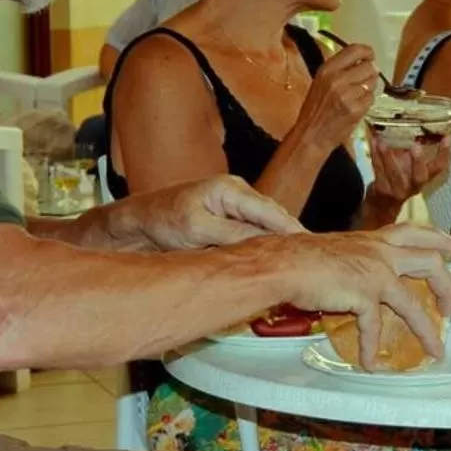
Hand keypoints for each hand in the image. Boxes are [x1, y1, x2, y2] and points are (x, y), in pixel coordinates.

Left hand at [141, 176, 304, 250]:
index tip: (311, 247)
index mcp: (229, 188)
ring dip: (278, 244)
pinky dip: (264, 246)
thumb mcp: (197, 229)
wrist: (137, 224)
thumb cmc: (161, 220)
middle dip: (291, 237)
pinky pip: (253, 233)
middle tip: (314, 259)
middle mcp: (236, 194)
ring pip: (265, 228)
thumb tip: (265, 245)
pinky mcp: (228, 222)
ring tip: (301, 262)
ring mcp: (233, 207)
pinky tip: (276, 261)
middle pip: (273, 218)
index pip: (270, 211)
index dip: (292, 230)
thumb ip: (232, 235)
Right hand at [282, 225, 450, 368]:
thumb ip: (353, 259)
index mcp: (373, 239)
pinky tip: (371, 363)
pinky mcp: (363, 295)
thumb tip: (355, 276)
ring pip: (414, 303)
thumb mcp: (336, 250)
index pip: (413, 232)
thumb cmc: (299, 255)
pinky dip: (372, 348)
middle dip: (447, 284)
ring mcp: (375, 273)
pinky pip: (374, 328)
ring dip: (427, 329)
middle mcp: (380, 252)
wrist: (283, 263)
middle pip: (430, 262)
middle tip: (450, 304)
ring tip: (435, 347)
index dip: (437, 238)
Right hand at [292, 44, 379, 150]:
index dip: (367, 51)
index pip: (355, 50)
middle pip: (368, 66)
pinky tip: (357, 105)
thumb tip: (363, 60)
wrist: (311, 134)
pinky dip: (367, 101)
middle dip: (370, 72)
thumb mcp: (321, 82)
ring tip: (357, 94)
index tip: (370, 55)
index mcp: (327, 69)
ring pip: (372, 82)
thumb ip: (340, 69)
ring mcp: (348, 95)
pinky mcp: (356, 109)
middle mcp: (337, 79)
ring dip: (369, 87)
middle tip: (364, 80)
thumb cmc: (315, 110)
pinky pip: (371, 98)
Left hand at [365, 126, 450, 204]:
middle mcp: (414, 185)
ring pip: (394, 173)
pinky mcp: (382, 188)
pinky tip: (374, 142)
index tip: (447, 137)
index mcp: (425, 177)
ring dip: (388, 156)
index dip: (445, 154)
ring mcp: (397, 188)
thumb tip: (420, 122)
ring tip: (383, 141)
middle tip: (416, 146)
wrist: (384, 202)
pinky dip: (375, 155)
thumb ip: (416, 149)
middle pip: (420, 176)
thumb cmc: (401, 177)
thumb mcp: (413, 167)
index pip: (440, 167)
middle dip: (418, 162)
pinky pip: (378, 170)